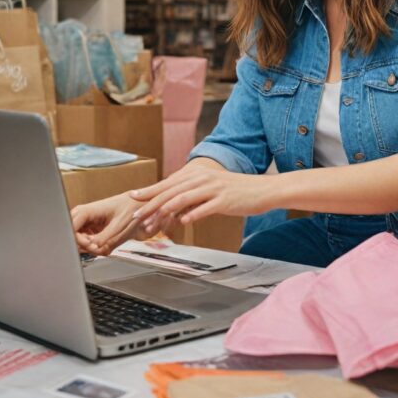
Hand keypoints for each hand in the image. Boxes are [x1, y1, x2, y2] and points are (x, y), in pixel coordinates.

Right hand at [71, 192, 145, 255]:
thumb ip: (103, 239)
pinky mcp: (88, 227)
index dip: (79, 241)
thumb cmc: (130, 210)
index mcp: (87, 211)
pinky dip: (93, 246)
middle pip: (71, 236)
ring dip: (90, 246)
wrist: (136, 205)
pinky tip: (102, 242)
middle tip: (98, 246)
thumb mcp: (118, 226)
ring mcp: (84, 221)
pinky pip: (84, 241)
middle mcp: (82, 215)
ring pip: (77, 240)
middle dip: (84, 245)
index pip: (70, 229)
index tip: (92, 245)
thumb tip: (92, 248)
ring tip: (103, 244)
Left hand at [128, 164, 276, 231]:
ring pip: (183, 198)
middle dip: (151, 203)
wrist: (264, 189)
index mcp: (198, 174)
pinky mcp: (225, 200)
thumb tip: (176, 211)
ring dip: (164, 211)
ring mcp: (214, 188)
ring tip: (152, 223)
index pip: (169, 183)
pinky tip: (181, 223)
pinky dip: (191, 215)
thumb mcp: (212, 190)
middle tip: (136, 215)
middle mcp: (203, 178)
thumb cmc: (237, 192)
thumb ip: (194, 197)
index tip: (133, 198)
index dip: (150, 191)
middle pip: (171, 190)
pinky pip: (204, 208)